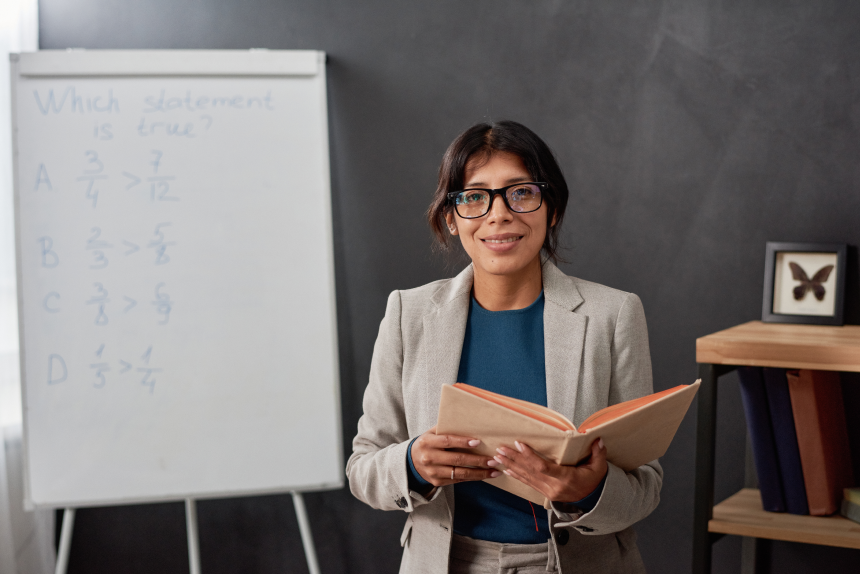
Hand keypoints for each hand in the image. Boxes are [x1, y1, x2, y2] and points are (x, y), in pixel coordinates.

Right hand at [411, 426, 499, 486]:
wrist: (411, 462)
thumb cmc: (427, 443)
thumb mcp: (431, 433)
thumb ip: (446, 428)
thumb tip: (468, 421)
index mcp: (427, 442)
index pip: (447, 441)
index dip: (462, 442)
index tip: (478, 442)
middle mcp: (429, 458)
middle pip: (457, 459)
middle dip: (478, 460)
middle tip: (494, 459)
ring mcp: (433, 472)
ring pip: (460, 473)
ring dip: (480, 473)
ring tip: (494, 471)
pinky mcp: (437, 482)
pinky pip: (458, 480)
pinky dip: (473, 478)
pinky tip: (484, 475)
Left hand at [493, 438, 607, 502]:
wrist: (592, 500)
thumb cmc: (594, 481)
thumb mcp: (599, 467)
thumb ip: (598, 453)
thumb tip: (597, 439)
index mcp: (566, 478)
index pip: (543, 467)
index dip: (530, 456)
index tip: (519, 444)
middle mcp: (554, 486)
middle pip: (530, 471)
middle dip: (514, 459)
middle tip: (500, 449)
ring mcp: (548, 491)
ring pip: (526, 477)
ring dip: (511, 466)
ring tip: (497, 457)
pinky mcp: (544, 492)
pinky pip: (528, 483)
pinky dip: (516, 475)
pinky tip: (506, 469)